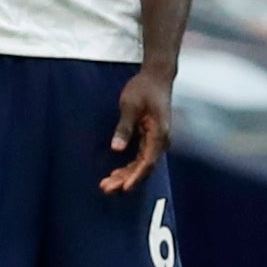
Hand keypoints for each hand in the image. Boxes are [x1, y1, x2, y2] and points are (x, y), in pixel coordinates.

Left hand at [102, 67, 172, 193]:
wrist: (157, 77)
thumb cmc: (144, 88)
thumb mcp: (131, 104)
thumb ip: (124, 127)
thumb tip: (117, 148)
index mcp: (159, 133)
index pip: (148, 162)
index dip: (135, 176)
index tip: (124, 187)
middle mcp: (160, 141)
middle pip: (144, 167)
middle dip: (125, 180)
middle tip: (106, 188)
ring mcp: (156, 141)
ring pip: (142, 165)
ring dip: (126, 176)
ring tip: (107, 186)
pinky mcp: (151, 139)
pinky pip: (141, 159)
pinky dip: (129, 168)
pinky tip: (116, 174)